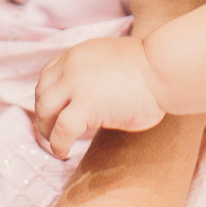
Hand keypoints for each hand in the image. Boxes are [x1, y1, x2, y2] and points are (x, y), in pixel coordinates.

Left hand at [35, 36, 164, 158]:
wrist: (163, 69)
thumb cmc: (149, 69)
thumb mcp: (109, 61)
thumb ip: (92, 72)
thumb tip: (89, 94)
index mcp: (77, 54)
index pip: (48, 75)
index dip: (47, 96)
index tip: (52, 112)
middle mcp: (72, 66)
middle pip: (42, 93)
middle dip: (43, 115)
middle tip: (50, 132)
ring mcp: (77, 85)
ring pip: (45, 110)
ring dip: (46, 130)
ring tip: (55, 144)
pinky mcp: (87, 105)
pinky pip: (61, 129)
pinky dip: (57, 143)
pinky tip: (63, 152)